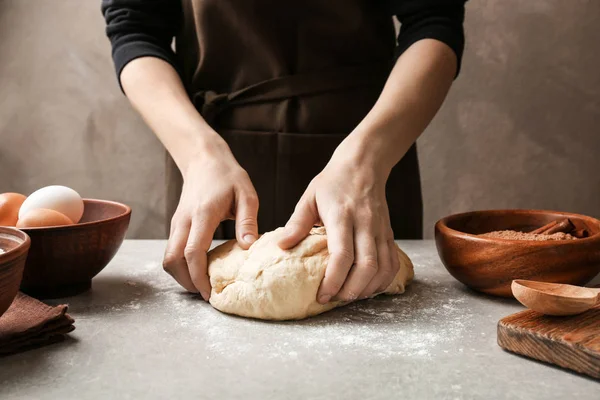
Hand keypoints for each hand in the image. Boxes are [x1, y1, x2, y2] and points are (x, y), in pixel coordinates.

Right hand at [163, 140, 258, 299]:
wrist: (204, 160)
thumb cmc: (228, 176)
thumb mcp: (247, 194)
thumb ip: (247, 221)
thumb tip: (248, 247)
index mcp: (202, 214)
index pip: (193, 252)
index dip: (198, 276)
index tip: (209, 292)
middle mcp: (184, 221)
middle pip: (172, 260)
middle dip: (186, 282)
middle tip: (205, 294)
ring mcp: (177, 223)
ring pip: (168, 258)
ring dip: (181, 275)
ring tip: (202, 285)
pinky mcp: (176, 225)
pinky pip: (172, 250)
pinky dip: (181, 265)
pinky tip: (199, 269)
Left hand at [278, 145, 399, 303]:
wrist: (364, 165)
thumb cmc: (333, 182)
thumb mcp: (309, 198)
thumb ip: (296, 223)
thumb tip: (281, 246)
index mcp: (343, 216)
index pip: (343, 255)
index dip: (333, 280)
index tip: (321, 295)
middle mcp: (366, 225)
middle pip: (367, 267)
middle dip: (351, 290)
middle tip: (334, 299)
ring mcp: (381, 230)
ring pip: (383, 268)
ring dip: (368, 289)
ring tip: (349, 296)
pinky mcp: (389, 234)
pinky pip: (392, 264)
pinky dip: (383, 281)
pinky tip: (368, 288)